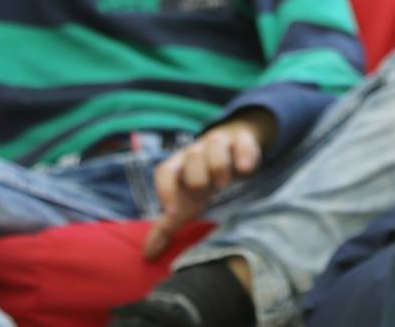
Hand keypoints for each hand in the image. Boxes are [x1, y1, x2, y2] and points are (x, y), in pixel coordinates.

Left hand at [142, 119, 263, 259]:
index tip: (173, 212)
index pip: (164, 172)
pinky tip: (245, 170)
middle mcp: (196, 152)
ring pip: (215, 145)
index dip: (165, 190)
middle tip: (206, 194)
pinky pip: (242, 143)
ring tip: (223, 185)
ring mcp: (219, 143)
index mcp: (178, 166)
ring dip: (218, 165)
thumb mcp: (187, 203)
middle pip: (192, 157)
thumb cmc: (202, 181)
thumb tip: (148, 254)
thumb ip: (167, 226)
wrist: (229, 150)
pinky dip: (244, 156)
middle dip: (197, 177)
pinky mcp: (241, 141)